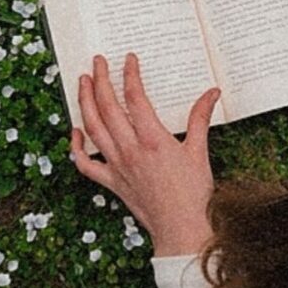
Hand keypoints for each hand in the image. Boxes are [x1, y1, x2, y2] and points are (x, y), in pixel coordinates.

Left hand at [69, 53, 220, 256]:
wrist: (180, 228)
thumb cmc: (193, 193)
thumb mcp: (200, 151)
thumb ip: (200, 118)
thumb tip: (211, 93)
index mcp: (153, 139)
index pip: (135, 97)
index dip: (130, 75)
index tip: (129, 59)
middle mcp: (130, 149)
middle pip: (108, 107)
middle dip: (100, 80)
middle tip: (98, 61)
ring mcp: (117, 165)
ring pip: (92, 128)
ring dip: (85, 102)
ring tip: (83, 82)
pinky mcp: (111, 181)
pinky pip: (85, 163)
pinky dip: (76, 146)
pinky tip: (75, 130)